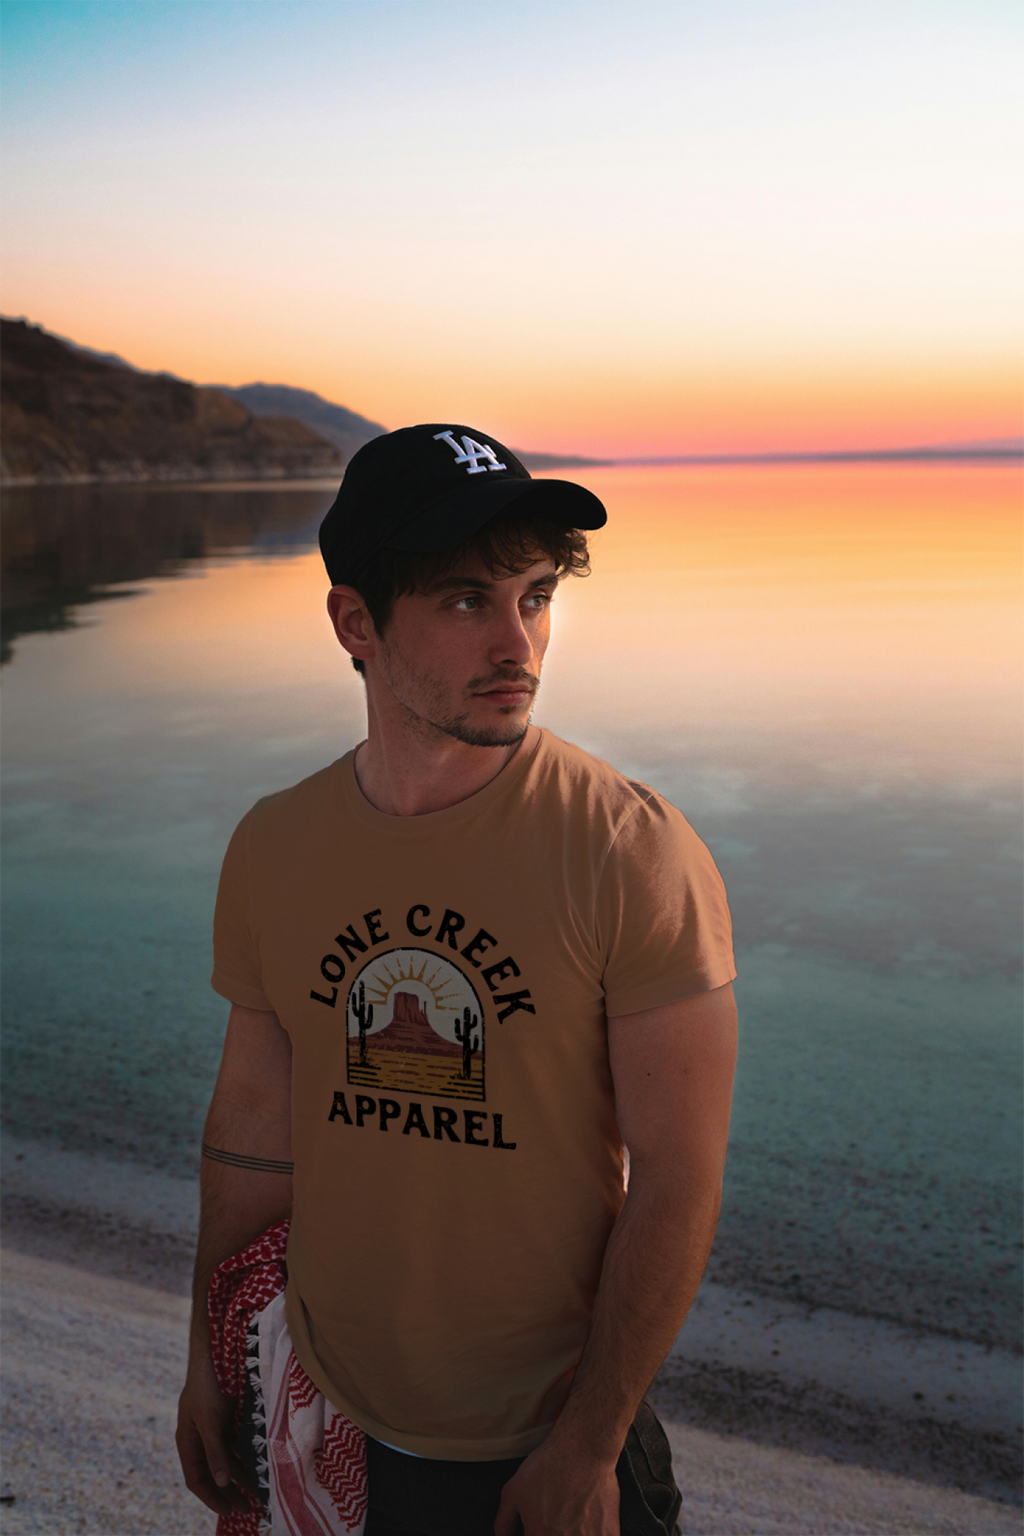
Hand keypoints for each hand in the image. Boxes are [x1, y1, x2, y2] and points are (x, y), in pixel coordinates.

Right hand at [175, 1350, 253, 1516]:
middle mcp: (199, 1439)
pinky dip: (245, 1458)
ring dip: (240, 1477)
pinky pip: (235, 1446)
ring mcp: (213, 1429)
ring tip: (257, 1494)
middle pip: (213, 1474)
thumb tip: (222, 1483)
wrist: (215, 1353)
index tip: (229, 1511)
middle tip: (249, 1509)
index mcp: (187, 1442)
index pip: (197, 1480)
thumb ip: (215, 1452)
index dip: (211, 1497)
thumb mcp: (210, 1421)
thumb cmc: (207, 1386)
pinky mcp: (227, 1420)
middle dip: (229, 1493)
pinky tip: (258, 1467)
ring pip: (226, 1462)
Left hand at [494, 1435, 619, 1535]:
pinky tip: (591, 1522)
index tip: (539, 1526)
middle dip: (555, 1533)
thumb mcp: (513, 1491)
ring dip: (575, 1533)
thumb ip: (503, 1522)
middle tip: (558, 1518)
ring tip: (574, 1518)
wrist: (583, 1448)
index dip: (534, 1535)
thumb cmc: (548, 1467)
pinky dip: (596, 1533)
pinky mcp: (609, 1534)